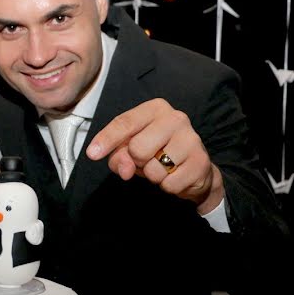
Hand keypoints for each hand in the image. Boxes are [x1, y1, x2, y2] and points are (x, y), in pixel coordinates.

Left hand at [86, 99, 223, 213]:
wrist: (196, 168)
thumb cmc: (158, 152)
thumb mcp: (132, 149)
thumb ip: (120, 155)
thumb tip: (124, 168)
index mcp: (156, 108)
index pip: (125, 122)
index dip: (107, 139)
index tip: (92, 154)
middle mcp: (176, 118)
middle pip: (137, 148)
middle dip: (136, 162)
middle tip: (147, 160)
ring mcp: (191, 139)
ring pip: (153, 169)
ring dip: (152, 176)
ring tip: (162, 167)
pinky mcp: (201, 162)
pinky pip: (169, 184)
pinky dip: (167, 186)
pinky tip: (175, 176)